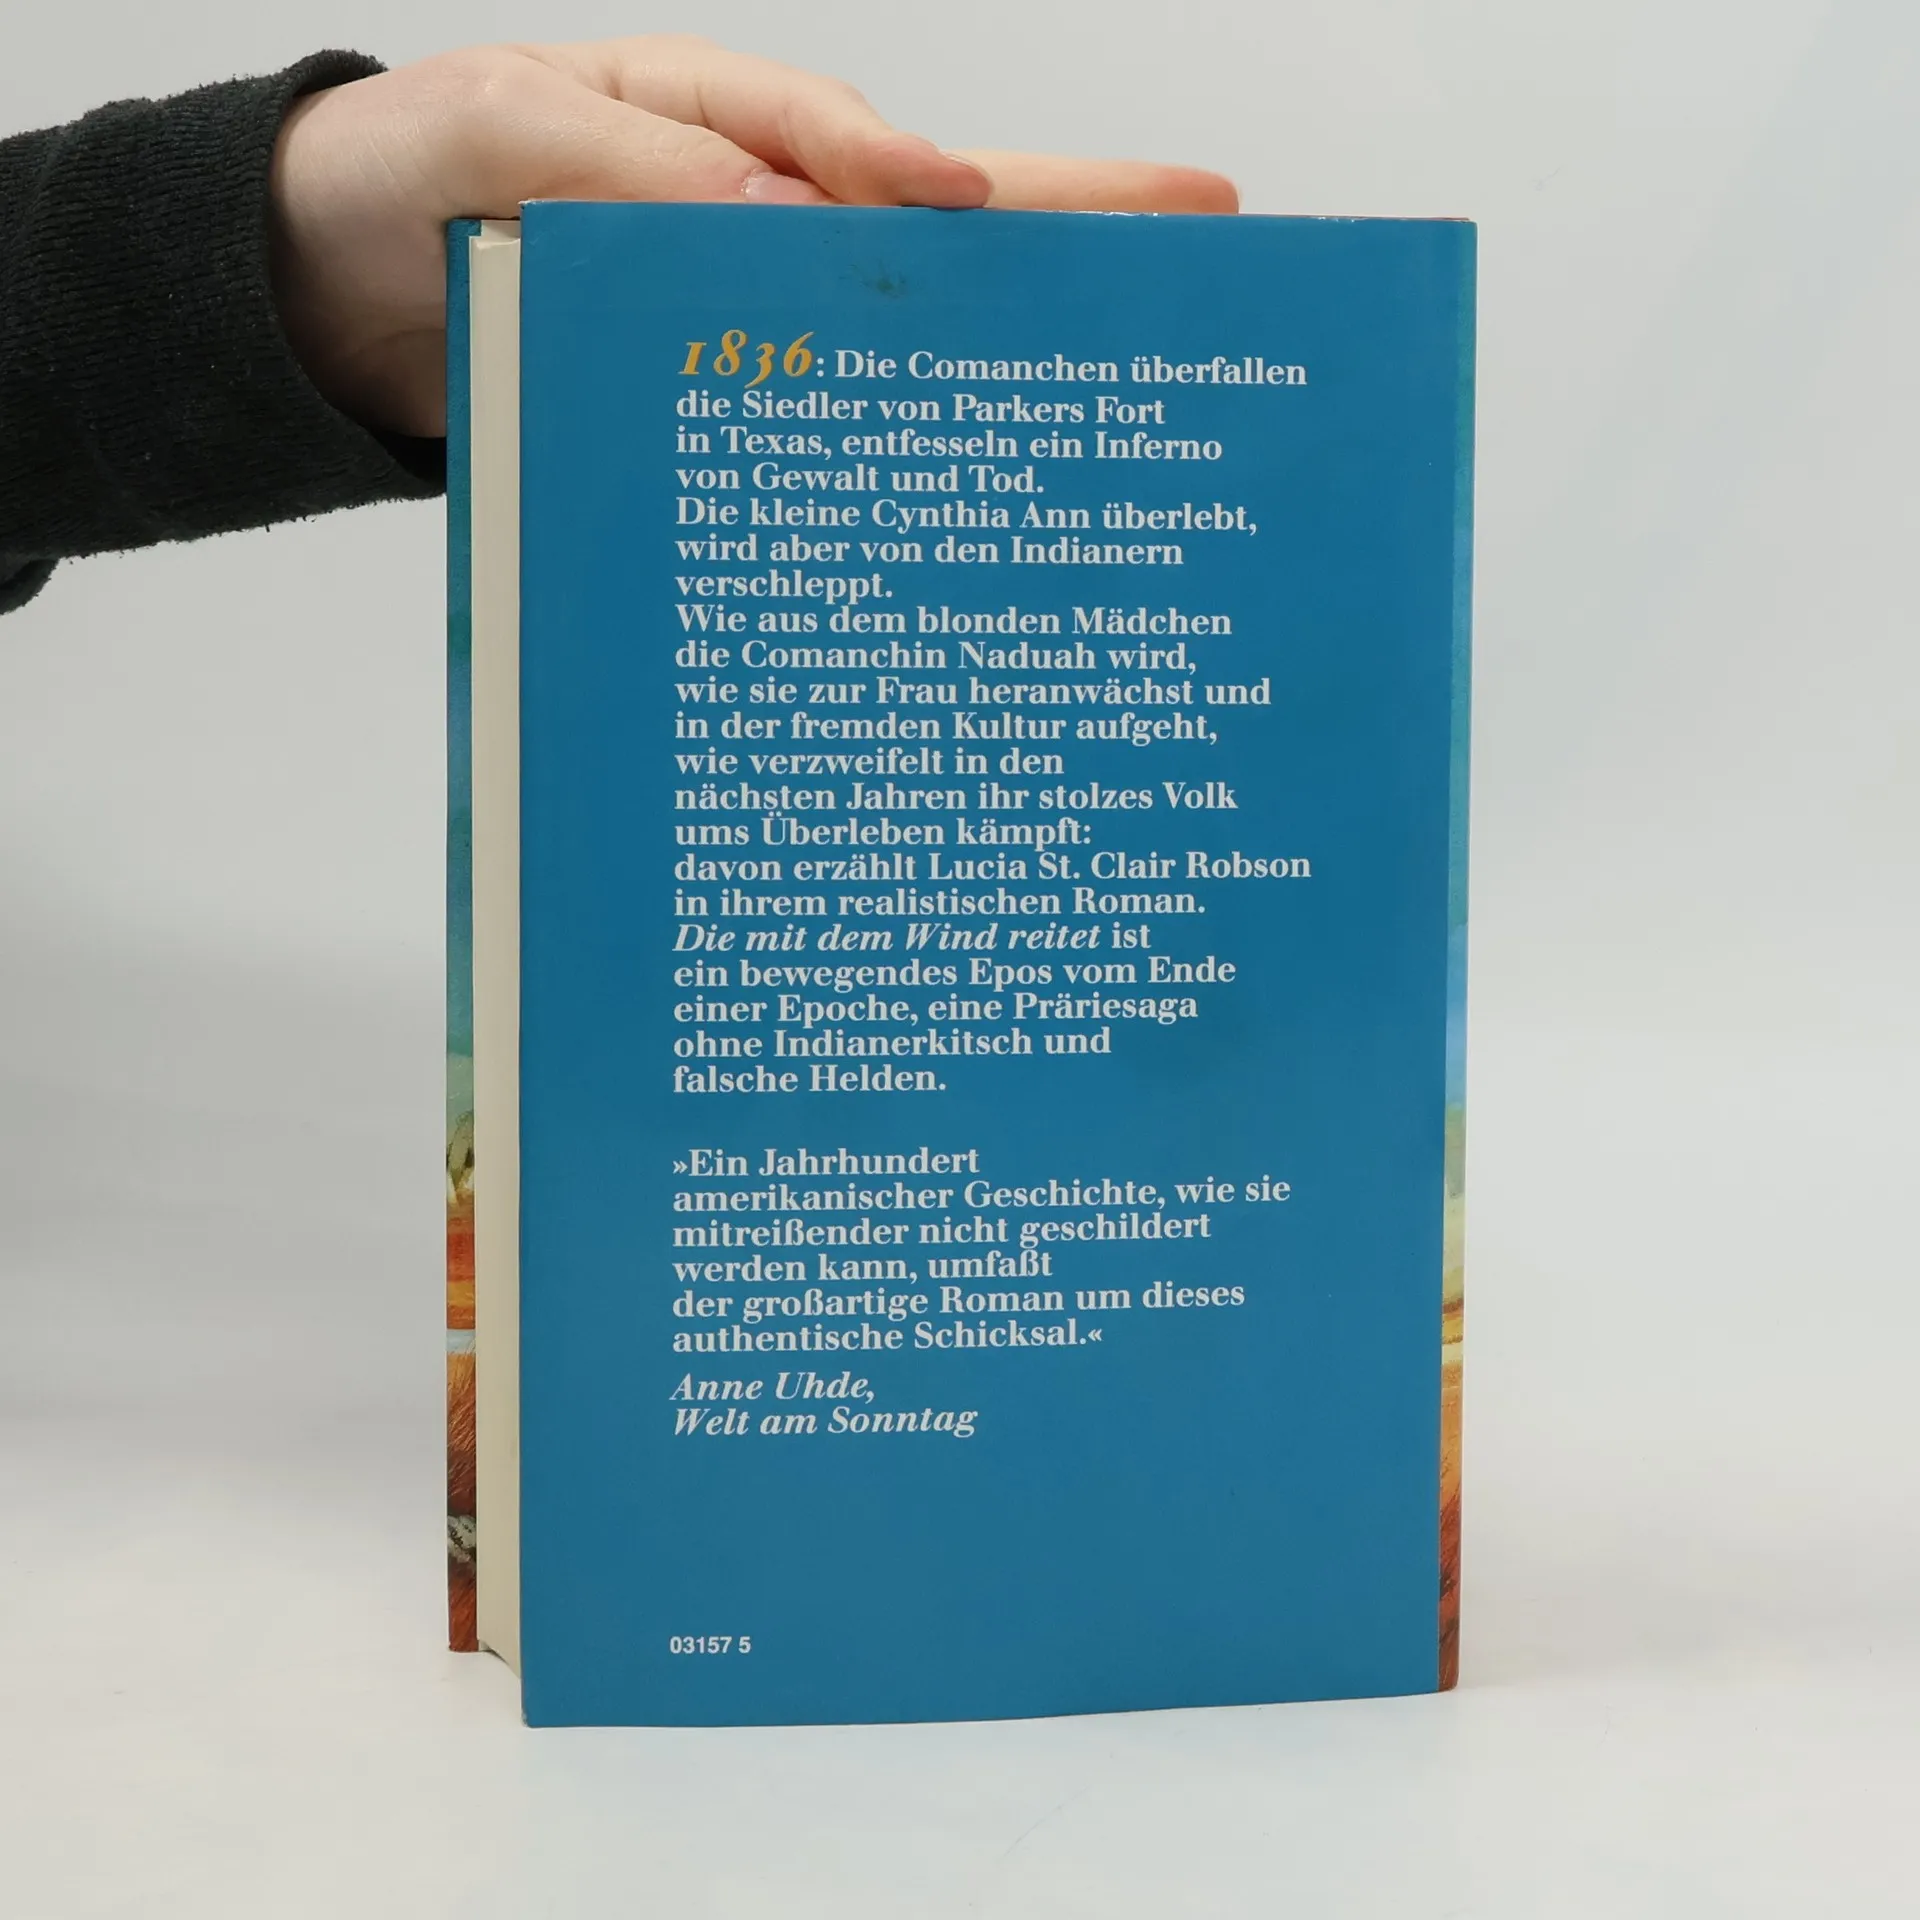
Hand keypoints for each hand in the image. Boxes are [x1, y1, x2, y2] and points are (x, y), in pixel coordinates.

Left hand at [269, 37, 1235, 438]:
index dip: (901, 170)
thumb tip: (777, 215)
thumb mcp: (488, 136)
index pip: (824, 135)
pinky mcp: (737, 394)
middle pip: (925, 210)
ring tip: (1141, 364)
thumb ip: (622, 168)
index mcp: (704, 114)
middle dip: (1063, 216)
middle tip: (1204, 216)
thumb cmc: (404, 179)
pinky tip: (979, 484)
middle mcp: (753, 205)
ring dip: (1011, 343)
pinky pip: (830, 407)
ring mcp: (754, 307)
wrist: (338, 298)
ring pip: (900, 319)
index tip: (971, 204)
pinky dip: (902, 440)